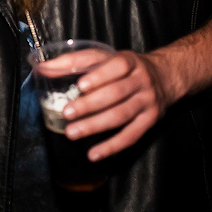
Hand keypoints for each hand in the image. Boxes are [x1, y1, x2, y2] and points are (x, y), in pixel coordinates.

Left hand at [54, 48, 179, 161]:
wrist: (167, 77)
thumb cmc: (127, 68)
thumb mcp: (108, 57)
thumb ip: (78, 61)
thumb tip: (44, 67)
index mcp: (130, 61)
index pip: (117, 66)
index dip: (99, 76)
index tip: (80, 85)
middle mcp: (141, 81)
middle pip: (116, 93)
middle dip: (90, 104)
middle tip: (67, 113)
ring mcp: (147, 102)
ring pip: (121, 115)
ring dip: (95, 126)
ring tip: (72, 133)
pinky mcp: (150, 121)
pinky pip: (131, 136)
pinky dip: (111, 146)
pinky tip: (93, 154)